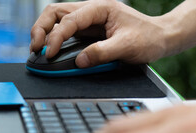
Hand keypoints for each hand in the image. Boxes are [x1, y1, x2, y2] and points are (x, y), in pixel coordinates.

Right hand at [30, 0, 172, 67]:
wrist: (161, 39)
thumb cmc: (148, 38)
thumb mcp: (126, 47)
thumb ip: (102, 53)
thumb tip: (79, 61)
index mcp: (100, 8)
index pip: (70, 19)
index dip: (56, 37)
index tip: (50, 54)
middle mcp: (92, 11)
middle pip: (55, 12)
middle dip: (41, 29)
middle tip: (35, 49)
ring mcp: (89, 21)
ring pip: (57, 20)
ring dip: (44, 32)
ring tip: (37, 49)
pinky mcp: (89, 32)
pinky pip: (66, 31)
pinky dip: (54, 39)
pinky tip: (50, 50)